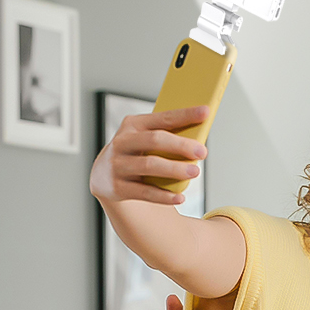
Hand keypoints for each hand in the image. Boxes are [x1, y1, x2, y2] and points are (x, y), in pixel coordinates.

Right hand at [89, 107, 208, 205]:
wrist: (103, 175)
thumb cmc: (136, 153)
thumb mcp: (145, 139)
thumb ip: (167, 138)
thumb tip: (198, 142)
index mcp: (133, 125)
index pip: (163, 118)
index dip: (184, 115)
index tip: (205, 112)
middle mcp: (122, 142)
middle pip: (154, 140)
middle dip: (180, 145)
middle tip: (202, 151)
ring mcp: (118, 165)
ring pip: (149, 165)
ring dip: (174, 169)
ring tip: (194, 172)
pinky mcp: (118, 187)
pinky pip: (144, 192)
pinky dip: (164, 196)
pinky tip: (180, 197)